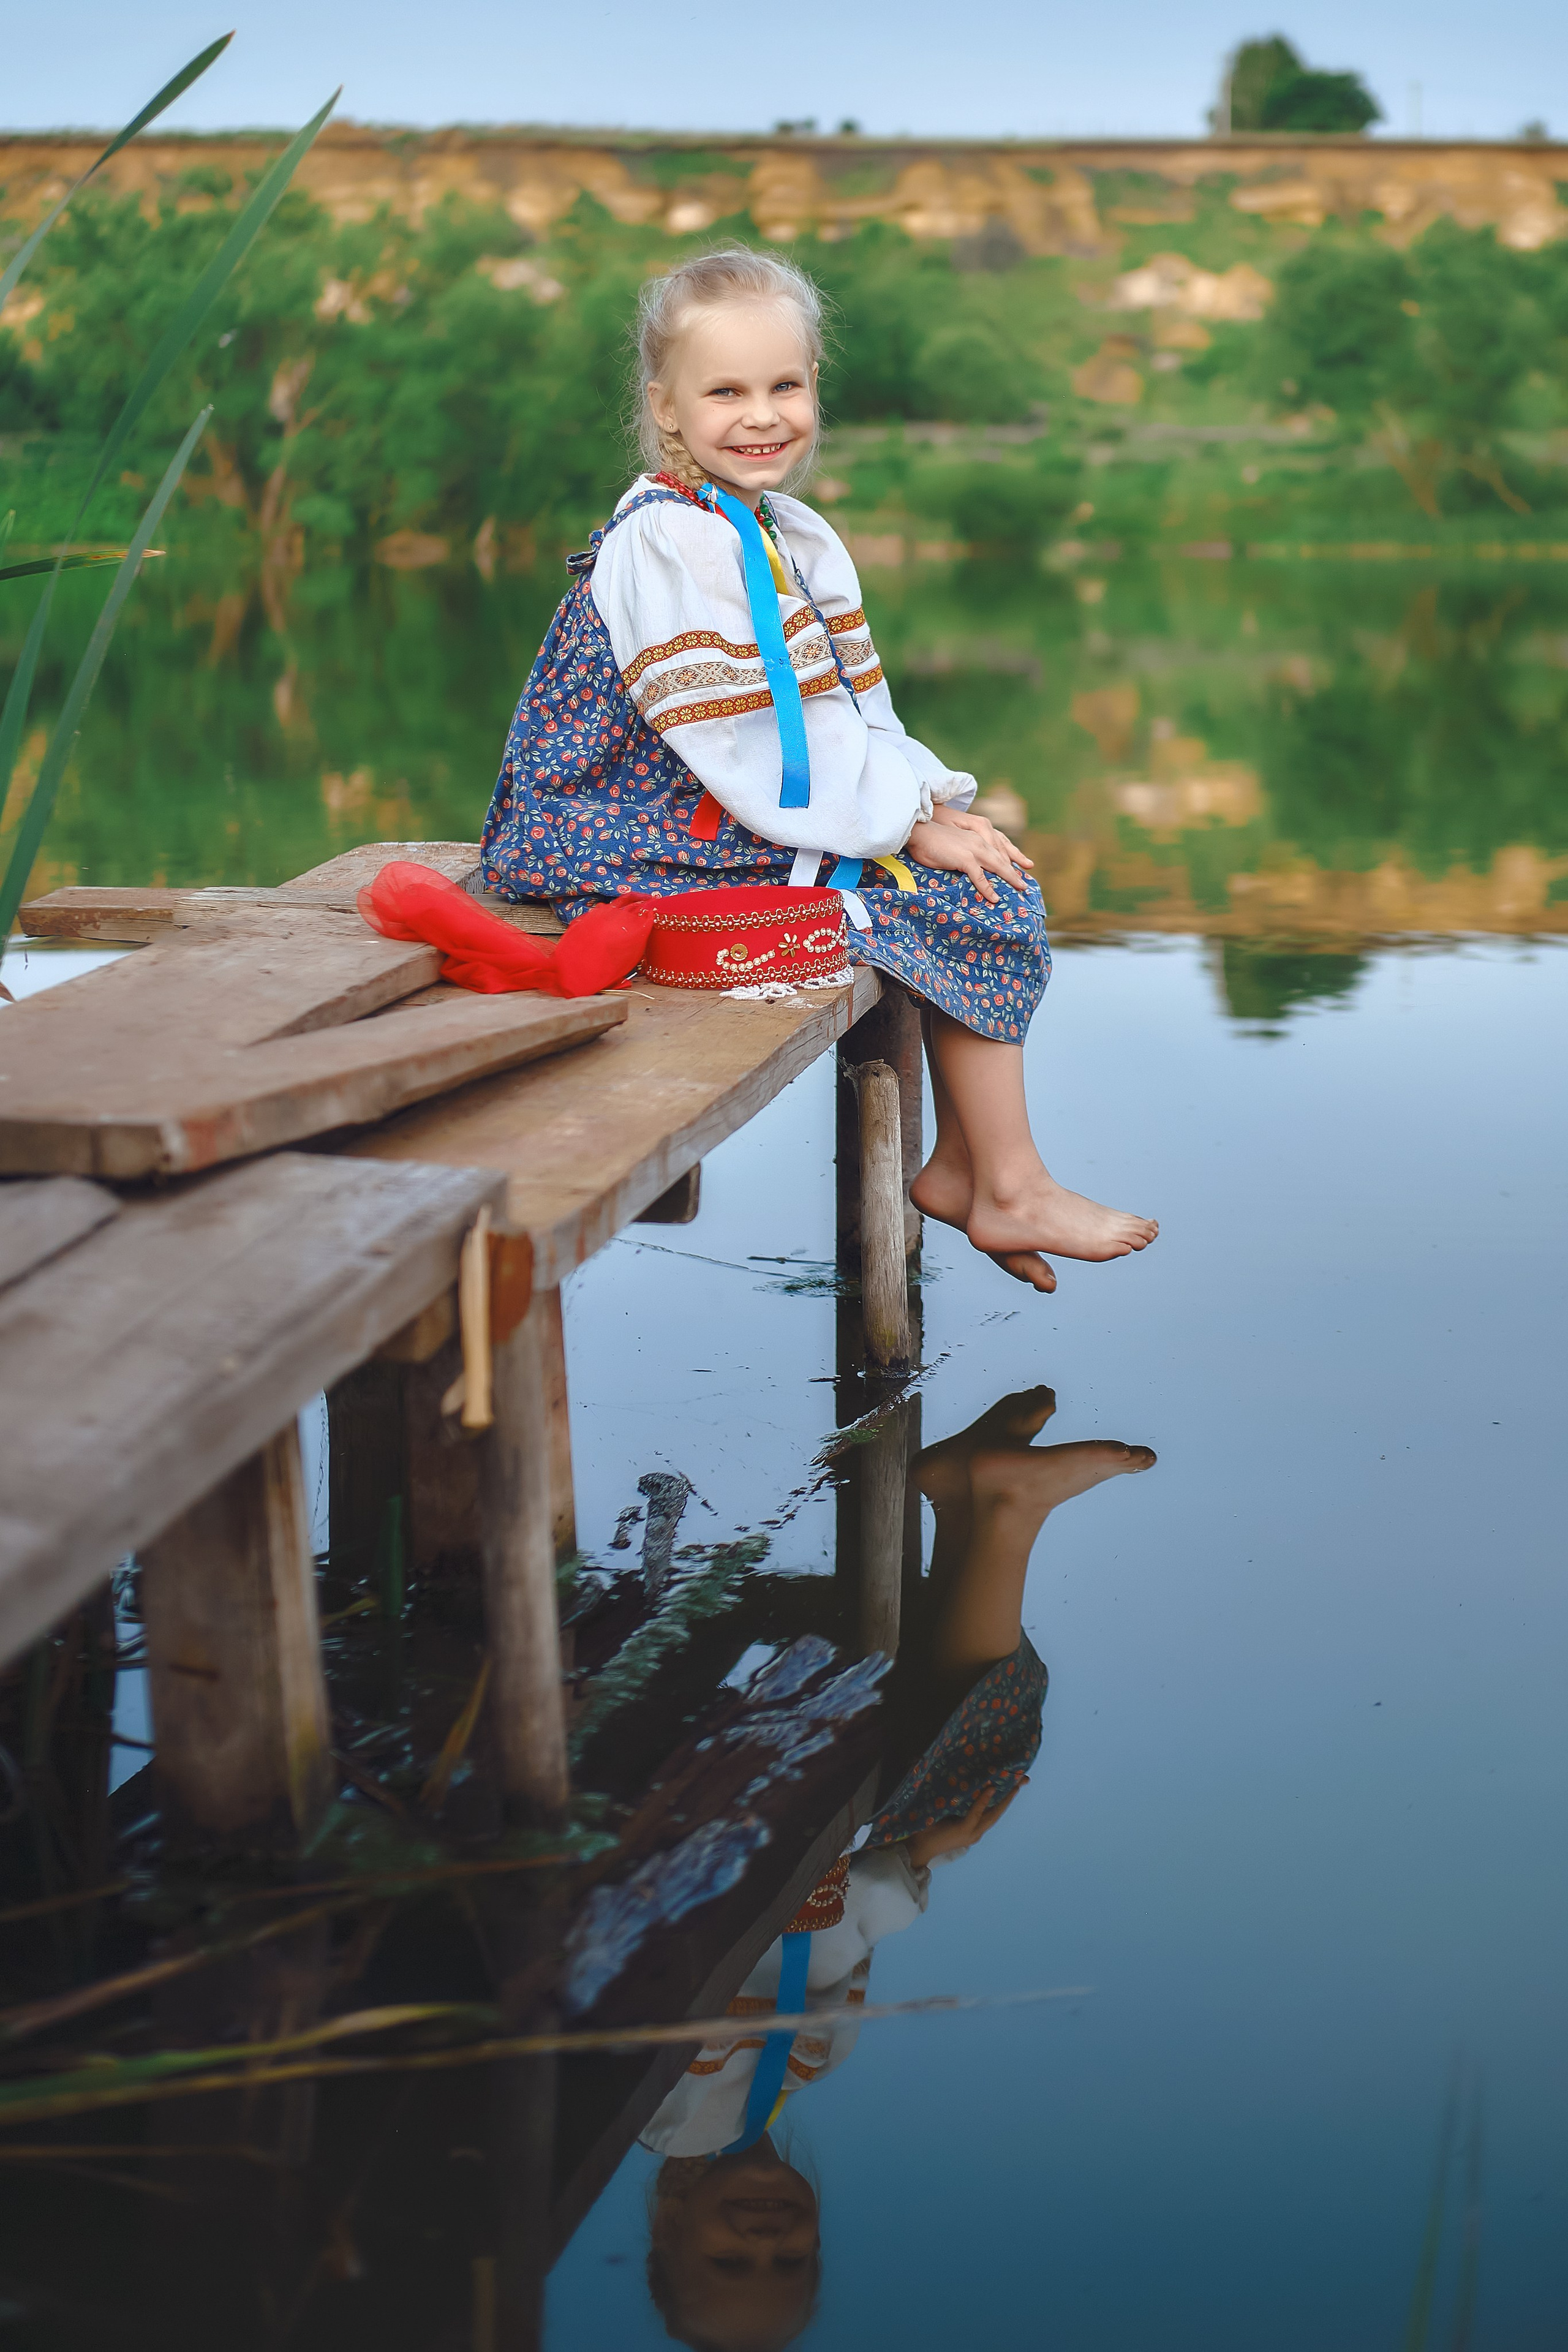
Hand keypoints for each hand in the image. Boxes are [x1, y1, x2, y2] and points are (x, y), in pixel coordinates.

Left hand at [904, 1783, 1021, 1866]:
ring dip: (1004, 1797)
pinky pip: (976, 1812)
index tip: (1015, 1784)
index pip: (992, 1811)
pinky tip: (990, 1788)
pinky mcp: (963, 1830)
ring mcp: (971, 1833)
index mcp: (973, 1827)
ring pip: (992, 1813)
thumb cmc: (927, 1828)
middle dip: (1011, 1796)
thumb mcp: (945, 1811)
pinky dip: (983, 1800)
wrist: (916, 1847)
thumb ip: (954, 1800)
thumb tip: (956, 1777)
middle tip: (1023, 1780)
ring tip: (1015, 1783)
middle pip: (998, 1811)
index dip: (1005, 1798)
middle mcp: (976, 1831)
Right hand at [905, 810, 1032, 905]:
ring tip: (1020, 888)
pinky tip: (994, 897)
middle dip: (1015, 871)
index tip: (1019, 870)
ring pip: (997, 866)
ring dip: (1010, 878)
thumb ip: (964, 854)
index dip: (1010, 860)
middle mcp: (979, 841)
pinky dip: (987, 888)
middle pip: (1002, 858)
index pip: (998, 849)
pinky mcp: (965, 859)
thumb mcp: (954, 847)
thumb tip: (968, 867)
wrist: (919, 833)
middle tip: (1025, 884)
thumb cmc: (932, 842)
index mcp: (977, 837)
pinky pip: (980, 877)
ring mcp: (973, 849)